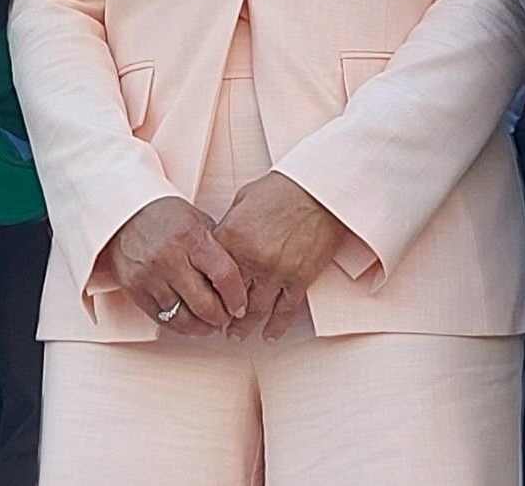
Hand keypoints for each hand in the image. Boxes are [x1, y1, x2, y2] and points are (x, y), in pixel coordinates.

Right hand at [100, 195, 247, 337]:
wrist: (123, 213)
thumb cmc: (165, 216)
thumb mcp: (197, 221)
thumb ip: (217, 249)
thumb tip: (241, 280)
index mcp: (191, 237)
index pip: (224, 275)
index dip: (237, 296)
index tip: (241, 305)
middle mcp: (170, 259)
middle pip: (205, 304)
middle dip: (222, 317)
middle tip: (228, 316)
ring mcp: (150, 277)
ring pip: (184, 319)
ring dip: (203, 327)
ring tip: (211, 323)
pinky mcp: (135, 290)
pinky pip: (163, 320)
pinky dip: (181, 327)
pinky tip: (190, 322)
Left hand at [212, 172, 349, 341]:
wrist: (320, 188)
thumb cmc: (282, 188)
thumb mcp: (243, 199)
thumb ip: (229, 226)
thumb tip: (220, 245)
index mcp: (232, 236)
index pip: (211, 274)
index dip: (205, 290)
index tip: (204, 300)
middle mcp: (252, 258)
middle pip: (230, 297)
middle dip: (222, 315)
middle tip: (217, 324)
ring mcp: (277, 271)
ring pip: (256, 310)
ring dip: (244, 327)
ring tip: (236, 335)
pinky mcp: (300, 278)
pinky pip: (285, 310)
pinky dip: (276, 326)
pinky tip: (269, 334)